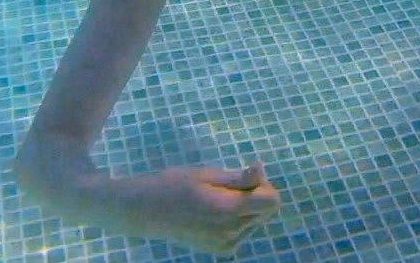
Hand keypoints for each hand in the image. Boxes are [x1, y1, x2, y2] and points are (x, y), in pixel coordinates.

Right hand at [130, 162, 281, 254]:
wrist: (147, 211)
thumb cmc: (175, 184)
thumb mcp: (207, 174)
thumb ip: (238, 177)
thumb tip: (261, 169)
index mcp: (229, 210)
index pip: (272, 201)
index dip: (263, 184)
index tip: (244, 175)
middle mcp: (232, 232)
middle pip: (266, 210)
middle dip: (255, 194)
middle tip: (227, 185)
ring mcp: (228, 244)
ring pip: (256, 220)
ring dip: (246, 207)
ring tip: (216, 199)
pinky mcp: (223, 250)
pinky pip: (244, 230)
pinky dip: (237, 220)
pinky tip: (215, 213)